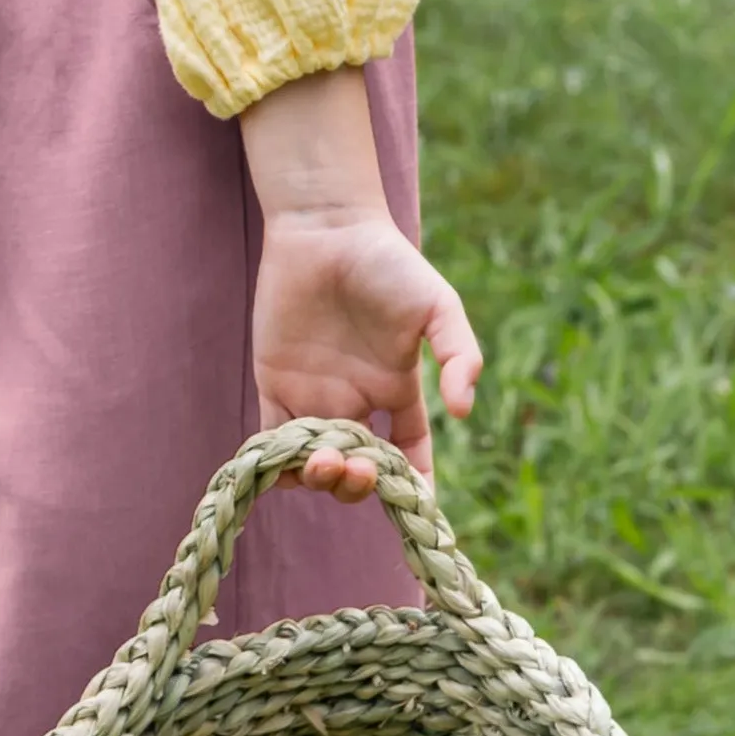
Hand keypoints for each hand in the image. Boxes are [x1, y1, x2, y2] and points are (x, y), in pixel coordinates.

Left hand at [239, 63, 483, 498]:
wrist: (325, 228)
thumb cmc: (387, 263)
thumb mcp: (438, 306)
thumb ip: (459, 353)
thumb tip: (463, 411)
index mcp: (396, 388)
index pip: (409, 453)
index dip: (414, 487)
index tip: (418, 508)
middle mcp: (356, 399)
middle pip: (358, 469)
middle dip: (358, 485)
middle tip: (355, 470)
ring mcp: (314, 393)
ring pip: (314, 462)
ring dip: (319, 479)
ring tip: (322, 462)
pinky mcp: (274, 381)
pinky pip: (271, 438)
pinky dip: (275, 464)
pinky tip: (284, 468)